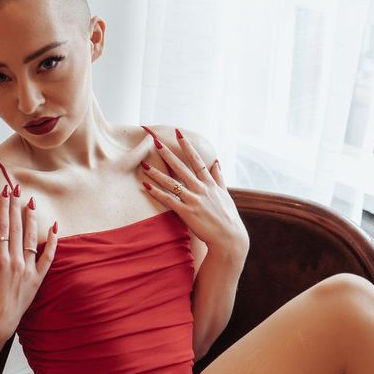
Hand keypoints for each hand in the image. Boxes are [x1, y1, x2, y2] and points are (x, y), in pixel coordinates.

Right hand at [0, 185, 58, 343]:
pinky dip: (53, 241)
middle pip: (16, 228)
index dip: (3, 208)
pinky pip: (48, 257)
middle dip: (16, 207)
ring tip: (31, 202)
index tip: (4, 193)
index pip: (1, 226)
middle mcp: (14, 262)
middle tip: (16, 189)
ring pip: (32, 238)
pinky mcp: (37, 279)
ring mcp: (28, 270)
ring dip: (32, 218)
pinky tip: (54, 227)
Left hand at [141, 130, 248, 253]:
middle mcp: (201, 189)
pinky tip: (146, 186)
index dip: (187, 146)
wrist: (229, 238)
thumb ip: (219, 177)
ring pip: (171, 183)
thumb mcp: (225, 194)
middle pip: (181, 168)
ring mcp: (193, 200)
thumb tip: (217, 161)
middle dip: (168, 154)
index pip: (197, 161)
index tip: (178, 134)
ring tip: (144, 164)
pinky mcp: (187, 212)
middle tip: (156, 141)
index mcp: (210, 184)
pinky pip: (168, 200)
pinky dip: (157, 193)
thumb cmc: (228, 218)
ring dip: (157, 173)